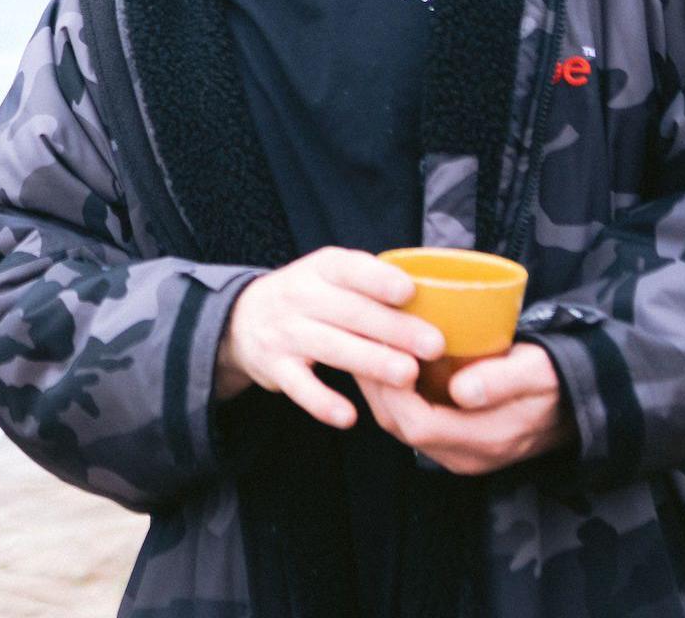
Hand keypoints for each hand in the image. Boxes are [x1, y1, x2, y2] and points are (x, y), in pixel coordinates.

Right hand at [214, 246, 445, 428]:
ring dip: (369, 361)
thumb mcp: (333, 275)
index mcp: (322, 269)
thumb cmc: (311, 296)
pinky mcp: (275, 368)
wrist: (242, 318)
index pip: (350, 269)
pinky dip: (321, 402)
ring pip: (330, 347)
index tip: (409, 291)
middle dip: (393, 328)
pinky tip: (347, 416)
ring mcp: (286, 333)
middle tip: (434, 344)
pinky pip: (300, 386)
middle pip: (350, 312)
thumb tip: (442, 297)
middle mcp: (301, 296)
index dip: (378, 279)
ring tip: (407, 375)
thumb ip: (373, 282)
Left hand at [355, 343, 574, 475]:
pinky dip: (394, 391)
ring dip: (380, 388)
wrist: (576, 403)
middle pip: (399, 425)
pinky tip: (386, 361)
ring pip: (399, 423)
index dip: (393, 391)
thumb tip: (462, 390)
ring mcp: (455, 451)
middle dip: (376, 386)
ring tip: (366, 347)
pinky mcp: (452, 439)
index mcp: (484, 441)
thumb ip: (502, 381)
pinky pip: (410, 417)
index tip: (380, 351)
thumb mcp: (538, 373)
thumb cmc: (555, 381)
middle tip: (360, 342)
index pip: (418, 424)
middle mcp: (463, 455)